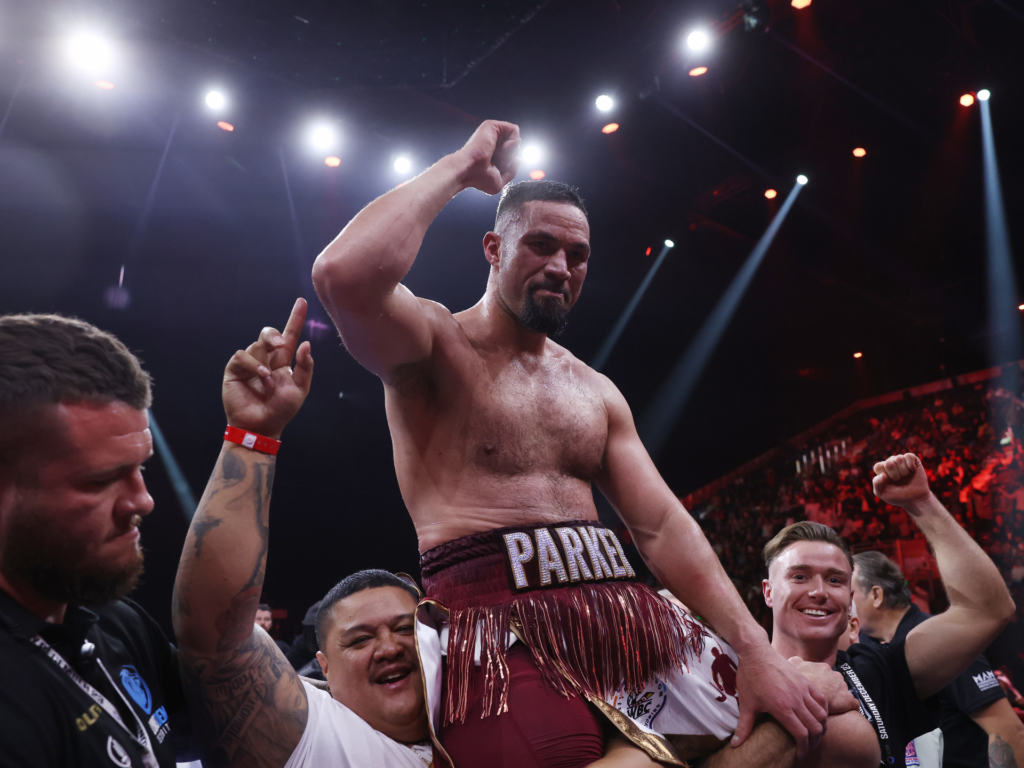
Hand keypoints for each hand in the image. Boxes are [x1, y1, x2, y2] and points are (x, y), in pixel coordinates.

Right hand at [223, 298, 313, 438]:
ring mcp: (250, 363)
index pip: (289, 335)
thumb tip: (306, 344)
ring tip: (268, 380)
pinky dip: (253, 364)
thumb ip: (305, 366)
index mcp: (283, 361)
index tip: (302, 302)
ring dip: (264, 360)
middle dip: (273, 334)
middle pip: (269, 334)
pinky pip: (242, 356)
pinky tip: (260, 376)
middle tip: (281, 344)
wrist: (261, 427)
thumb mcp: (300, 389)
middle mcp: (266, 359)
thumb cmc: (281, 410)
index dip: (295, 318)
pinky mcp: (235, 370)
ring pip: (256, 345)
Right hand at [455, 120, 520, 193]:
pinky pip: (514, 130)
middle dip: (510, 158)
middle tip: (496, 162)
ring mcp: (492, 133)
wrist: (467, 171)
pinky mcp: (492, 125)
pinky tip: (502, 148)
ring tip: (497, 156)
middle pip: (515, 147)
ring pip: (516, 139)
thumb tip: (518, 158)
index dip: (509, 163)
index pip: (511, 155)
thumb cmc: (479, 179)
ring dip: (511, 151)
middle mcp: (492, 141)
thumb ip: (512, 171)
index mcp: (492, 153)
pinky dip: (513, 142)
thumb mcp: (500, 181)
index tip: (498, 168)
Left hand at [733, 643, 827, 757]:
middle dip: (814, 741)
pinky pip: (821, 698)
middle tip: (809, 746)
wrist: (756, 653)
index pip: (801, 734)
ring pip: (822, 713)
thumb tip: (735, 745)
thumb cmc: (750, 678)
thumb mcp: (746, 704)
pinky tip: (819, 715)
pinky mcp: (805, 681)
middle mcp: (796, 700)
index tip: (800, 755)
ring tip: (816, 733)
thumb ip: (744, 726)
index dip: (803, 748)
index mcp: (782, 708)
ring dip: (821, 726)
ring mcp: (802, 689)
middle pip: (815, 726)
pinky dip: (823, 710)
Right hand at [787, 657, 858, 715]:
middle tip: (824, 697)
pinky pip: (853, 703)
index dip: (823, 681)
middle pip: (836, 682)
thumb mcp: (792, 666)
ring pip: (843, 692)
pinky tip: (844, 711)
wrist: (802, 698)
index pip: (826, 673)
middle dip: (832, 689)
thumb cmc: (795, 681)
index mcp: (823, 667)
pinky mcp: (847, 700)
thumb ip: (796, 661)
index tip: (819, 687)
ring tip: (832, 706)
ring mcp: (842, 687)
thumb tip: (796, 659)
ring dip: (839, 698)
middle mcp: (835, 675)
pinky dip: (850, 706)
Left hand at [872, 453, 931, 511]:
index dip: (885, 475)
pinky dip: (911, 465)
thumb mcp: (883, 493)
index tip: (890, 482)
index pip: (878, 466)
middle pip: (888, 463)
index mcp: (882, 470)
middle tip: (899, 480)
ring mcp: (901, 461)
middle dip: (895, 475)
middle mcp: (890, 463)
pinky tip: (912, 471)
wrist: (916, 499)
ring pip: (899, 458)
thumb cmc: (898, 496)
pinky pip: (908, 456)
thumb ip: (877, 484)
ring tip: (905, 476)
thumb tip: (883, 475)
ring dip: (903, 471)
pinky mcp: (912, 460)